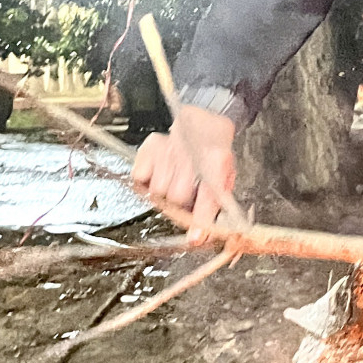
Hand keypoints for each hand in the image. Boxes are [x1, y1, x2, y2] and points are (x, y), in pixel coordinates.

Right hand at [131, 103, 237, 232]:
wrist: (203, 125)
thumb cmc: (213, 158)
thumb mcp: (223, 181)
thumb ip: (213, 209)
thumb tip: (198, 238)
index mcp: (217, 166)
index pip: (207, 198)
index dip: (200, 221)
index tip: (195, 238)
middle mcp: (191, 157)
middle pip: (175, 199)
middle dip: (179, 203)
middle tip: (186, 192)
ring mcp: (169, 151)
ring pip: (157, 191)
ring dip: (164, 190)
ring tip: (175, 177)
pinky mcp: (150, 147)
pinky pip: (139, 178)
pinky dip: (147, 178)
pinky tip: (160, 170)